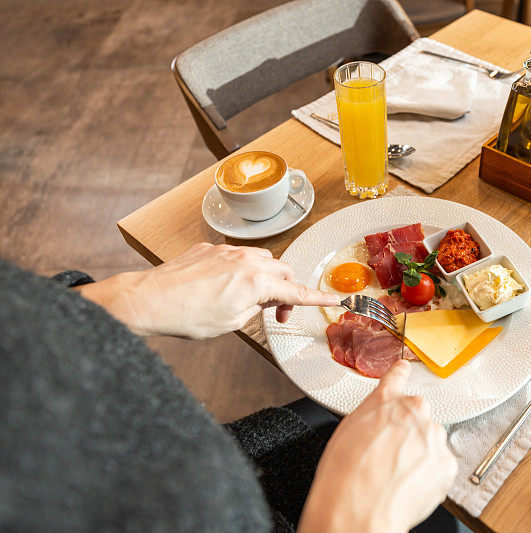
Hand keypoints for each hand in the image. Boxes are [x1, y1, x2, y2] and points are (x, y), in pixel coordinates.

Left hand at [80, 243, 338, 337]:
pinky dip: (239, 270)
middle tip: (275, 312)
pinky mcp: (209, 248)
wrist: (149, 300)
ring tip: (248, 298)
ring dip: (263, 276)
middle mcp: (245, 261)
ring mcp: (226, 251)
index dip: (316, 298)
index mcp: (255, 282)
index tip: (332, 299)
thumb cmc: (186, 316)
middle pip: (282, 270)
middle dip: (285, 290)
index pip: (296, 292)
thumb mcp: (232, 322)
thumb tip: (264, 300)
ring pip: (261, 259)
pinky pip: (236, 255)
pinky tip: (223, 286)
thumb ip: (256, 307)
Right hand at [299, 361, 456, 532]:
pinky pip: (440, 467)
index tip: (405, 369)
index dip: (400, 373)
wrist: (359, 507)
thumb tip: (377, 422)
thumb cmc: (345, 474)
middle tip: (389, 458)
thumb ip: (370, 417)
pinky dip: (429, 477)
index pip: (397, 376)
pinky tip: (407, 486)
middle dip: (408, 434)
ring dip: (419, 456)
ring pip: (430, 443)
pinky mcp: (446, 462)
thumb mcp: (347, 430)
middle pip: (417, 418)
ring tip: (395, 477)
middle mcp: (414, 411)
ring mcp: (433, 436)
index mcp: (386, 400)